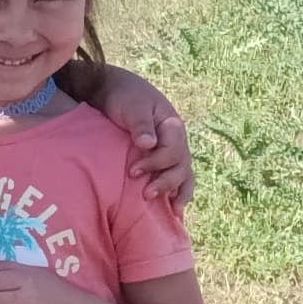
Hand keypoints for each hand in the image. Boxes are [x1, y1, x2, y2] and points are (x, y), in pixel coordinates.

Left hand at [102, 69, 196, 209]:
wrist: (118, 91)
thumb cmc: (125, 97)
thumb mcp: (133, 106)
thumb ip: (141, 124)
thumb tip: (149, 144)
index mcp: (173, 126)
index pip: (173, 151)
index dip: (156, 164)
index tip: (133, 172)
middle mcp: (177, 140)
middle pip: (181, 166)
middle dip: (166, 182)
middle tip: (146, 194)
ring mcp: (173, 150)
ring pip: (184, 174)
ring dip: (176, 192)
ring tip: (171, 211)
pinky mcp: (163, 159)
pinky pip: (178, 176)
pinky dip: (178, 192)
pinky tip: (175, 210)